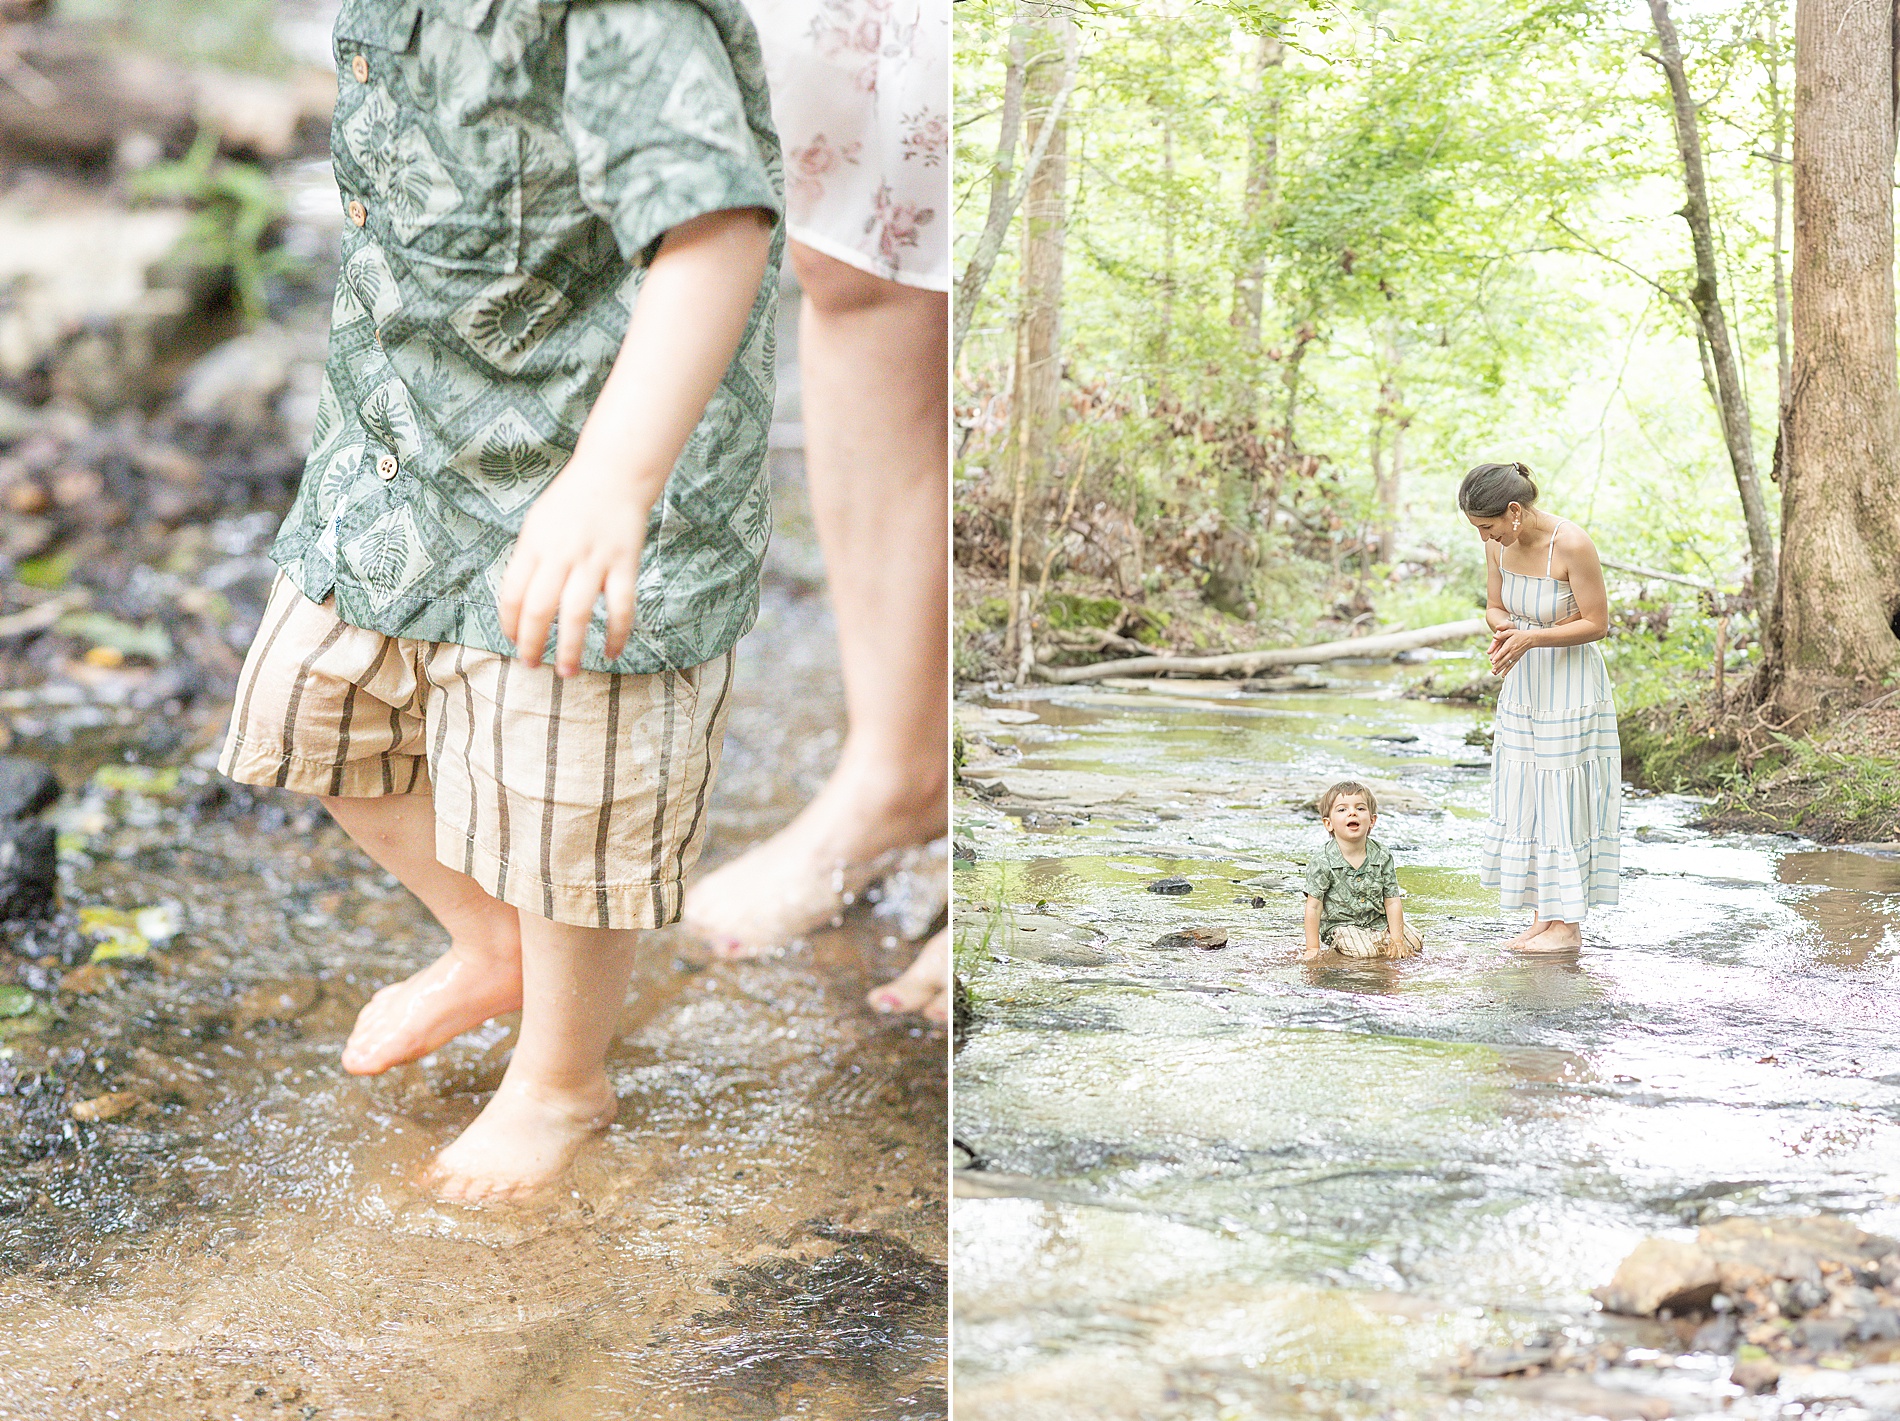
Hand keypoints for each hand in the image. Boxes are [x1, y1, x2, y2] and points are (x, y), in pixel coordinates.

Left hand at [497, 461, 657, 675]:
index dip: (510, 624)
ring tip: (567, 672)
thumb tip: (521, 607)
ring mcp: (594, 559)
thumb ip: (529, 560)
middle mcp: (560, 553)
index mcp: (533, 544)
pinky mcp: (624, 563)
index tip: (515, 642)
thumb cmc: (572, 501)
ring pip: (577, 613)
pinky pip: (621, 606)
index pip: (513, 593)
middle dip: (532, 643)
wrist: (614, 473)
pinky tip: (613, 652)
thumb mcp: (538, 523)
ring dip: (571, 648)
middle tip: (532, 666)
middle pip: (539, 608)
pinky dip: (618, 633)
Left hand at [1489, 626, 1541, 675]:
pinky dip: (1507, 670)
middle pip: (1504, 660)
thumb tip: (1494, 636)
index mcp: (1509, 645)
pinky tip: (1503, 675)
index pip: (1502, 652)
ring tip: (1494, 673)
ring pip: (1507, 664)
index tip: (1493, 662)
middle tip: (1492, 671)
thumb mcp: (1510, 632)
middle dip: (1498, 666)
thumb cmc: (1519, 634)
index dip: (1497, 657)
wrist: (1530, 639)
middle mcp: (1512, 652)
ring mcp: (1515, 656)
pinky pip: (1511, 665)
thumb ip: (1502, 634)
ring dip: (1500, 669)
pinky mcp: (1517, 658)